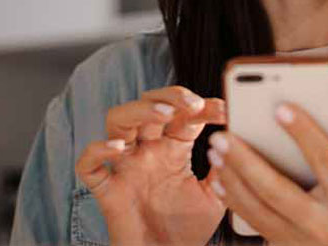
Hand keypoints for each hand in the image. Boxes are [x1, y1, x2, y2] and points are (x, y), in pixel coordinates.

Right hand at [75, 86, 226, 245]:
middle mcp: (147, 151)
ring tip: (165, 113)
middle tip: (194, 102)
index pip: (184, 114)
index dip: (203, 106)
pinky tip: (119, 148)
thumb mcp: (216, 195)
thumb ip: (224, 167)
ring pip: (118, 120)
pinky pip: (89, 165)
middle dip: (170, 96)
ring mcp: (125, 167)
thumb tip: (238, 140)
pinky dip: (97, 150)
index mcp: (173, 148)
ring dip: (139, 110)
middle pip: (148, 105)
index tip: (225, 109)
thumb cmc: (187, 230)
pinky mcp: (107, 190)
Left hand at [206, 104, 327, 245]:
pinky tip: (221, 180)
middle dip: (245, 160)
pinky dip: (235, 202)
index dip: (303, 132)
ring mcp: (302, 240)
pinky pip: (255, 224)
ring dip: (232, 179)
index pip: (324, 160)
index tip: (281, 107)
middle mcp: (322, 224)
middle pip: (276, 188)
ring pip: (257, 209)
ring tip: (216, 152)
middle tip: (224, 134)